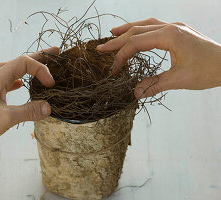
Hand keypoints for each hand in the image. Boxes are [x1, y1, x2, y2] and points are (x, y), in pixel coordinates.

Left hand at [0, 47, 58, 169]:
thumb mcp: (7, 118)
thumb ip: (29, 111)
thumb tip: (49, 107)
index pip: (24, 63)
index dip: (40, 70)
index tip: (50, 84)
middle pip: (20, 61)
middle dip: (39, 56)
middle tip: (56, 52)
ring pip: (15, 70)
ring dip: (30, 67)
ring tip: (42, 66)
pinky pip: (9, 81)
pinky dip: (20, 80)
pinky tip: (23, 85)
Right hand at [96, 18, 220, 98]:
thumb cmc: (208, 70)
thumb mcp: (179, 79)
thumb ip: (154, 84)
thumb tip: (134, 94)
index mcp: (170, 36)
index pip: (136, 43)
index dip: (121, 56)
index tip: (113, 70)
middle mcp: (171, 27)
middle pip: (137, 31)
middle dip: (117, 40)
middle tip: (101, 48)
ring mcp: (175, 27)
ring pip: (145, 25)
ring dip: (128, 29)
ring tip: (113, 33)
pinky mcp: (178, 32)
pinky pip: (155, 26)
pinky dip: (141, 30)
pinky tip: (136, 33)